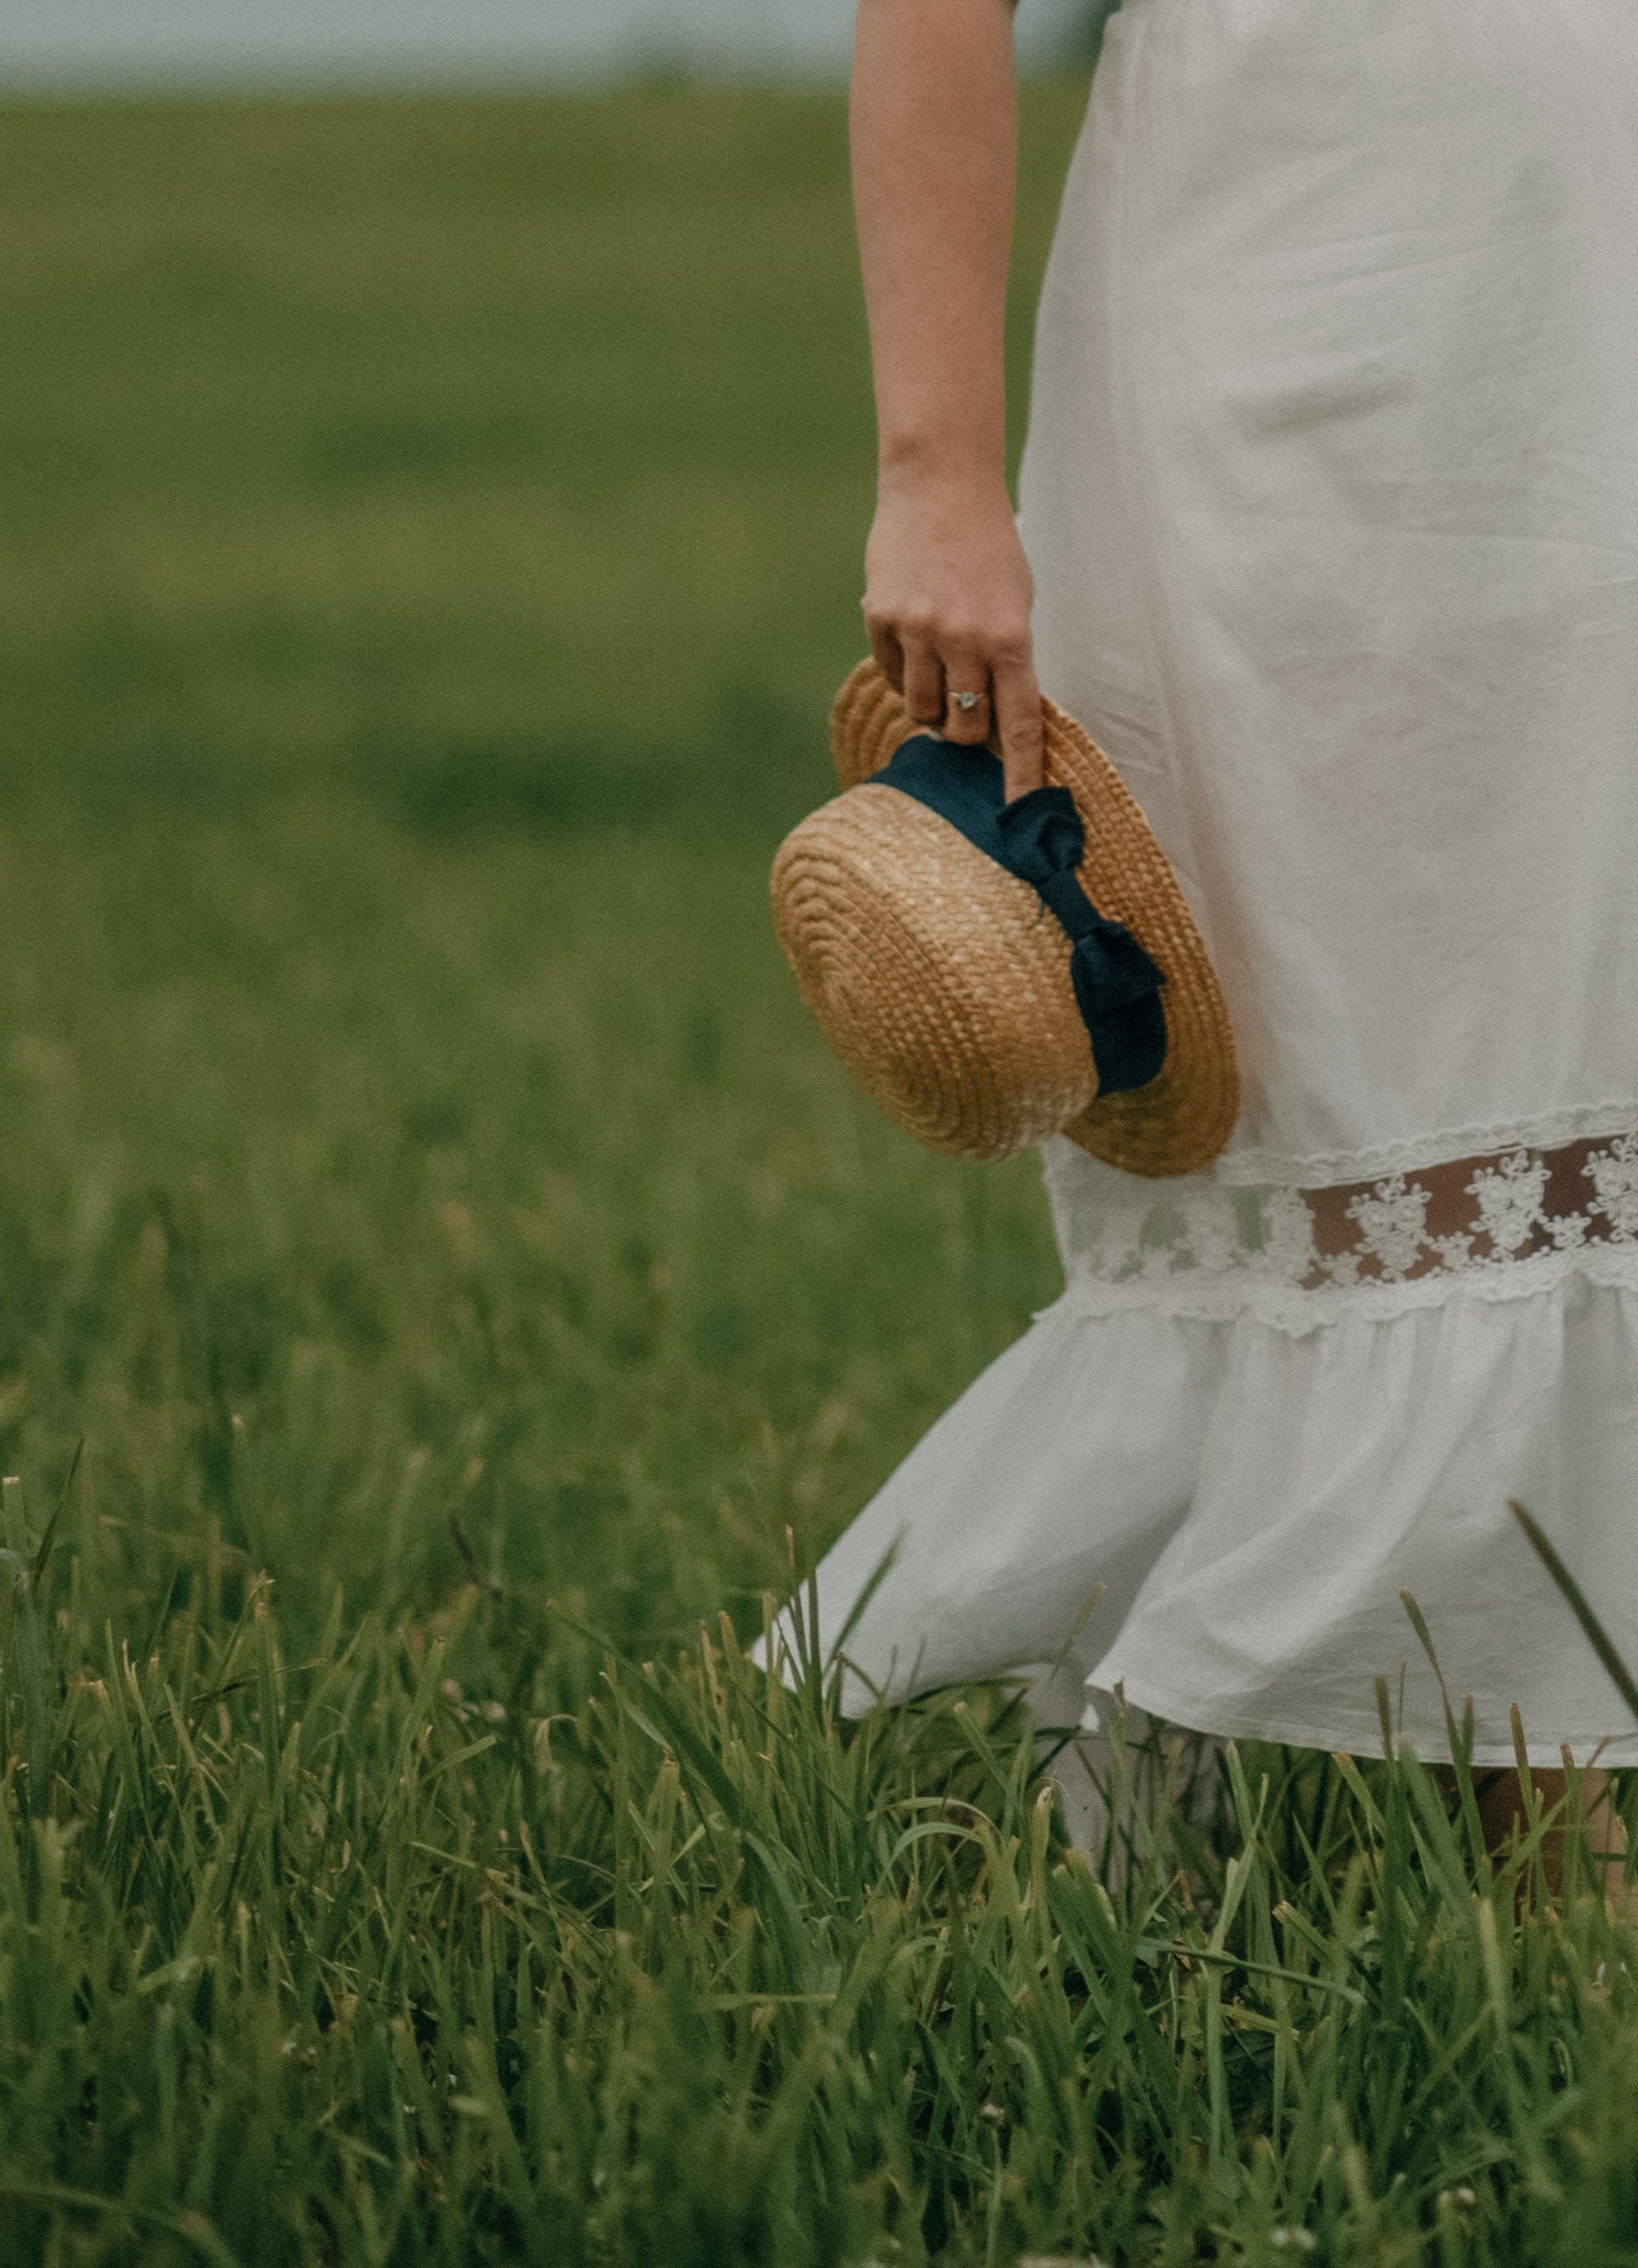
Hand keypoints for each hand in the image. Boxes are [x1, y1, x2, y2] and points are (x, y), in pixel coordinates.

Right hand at [861, 469, 1043, 796]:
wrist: (940, 483)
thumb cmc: (989, 546)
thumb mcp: (1016, 601)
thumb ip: (1009, 659)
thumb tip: (995, 722)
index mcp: (1011, 636)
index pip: (1019, 722)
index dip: (1022, 771)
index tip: (1022, 810)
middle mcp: (965, 639)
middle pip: (965, 729)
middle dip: (967, 733)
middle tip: (967, 711)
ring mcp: (920, 630)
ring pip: (922, 709)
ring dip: (932, 707)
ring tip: (938, 672)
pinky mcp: (882, 618)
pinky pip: (890, 673)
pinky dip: (901, 670)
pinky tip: (910, 637)